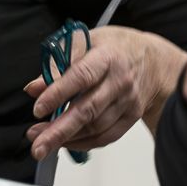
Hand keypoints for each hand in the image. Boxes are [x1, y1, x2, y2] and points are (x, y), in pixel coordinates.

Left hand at [24, 27, 186, 158]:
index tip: (38, 109)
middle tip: (37, 143)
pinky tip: (66, 143)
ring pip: (95, 127)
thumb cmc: (115, 48)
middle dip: (59, 130)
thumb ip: (58, 64)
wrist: (153, 61)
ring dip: (67, 138)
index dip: (58, 93)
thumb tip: (34, 88)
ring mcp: (128, 101)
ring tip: (44, 143)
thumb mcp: (86, 42)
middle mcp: (120, 80)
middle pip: (88, 110)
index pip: (81, 76)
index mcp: (107, 56)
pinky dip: (84, 143)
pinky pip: (106, 136)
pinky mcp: (131, 117)